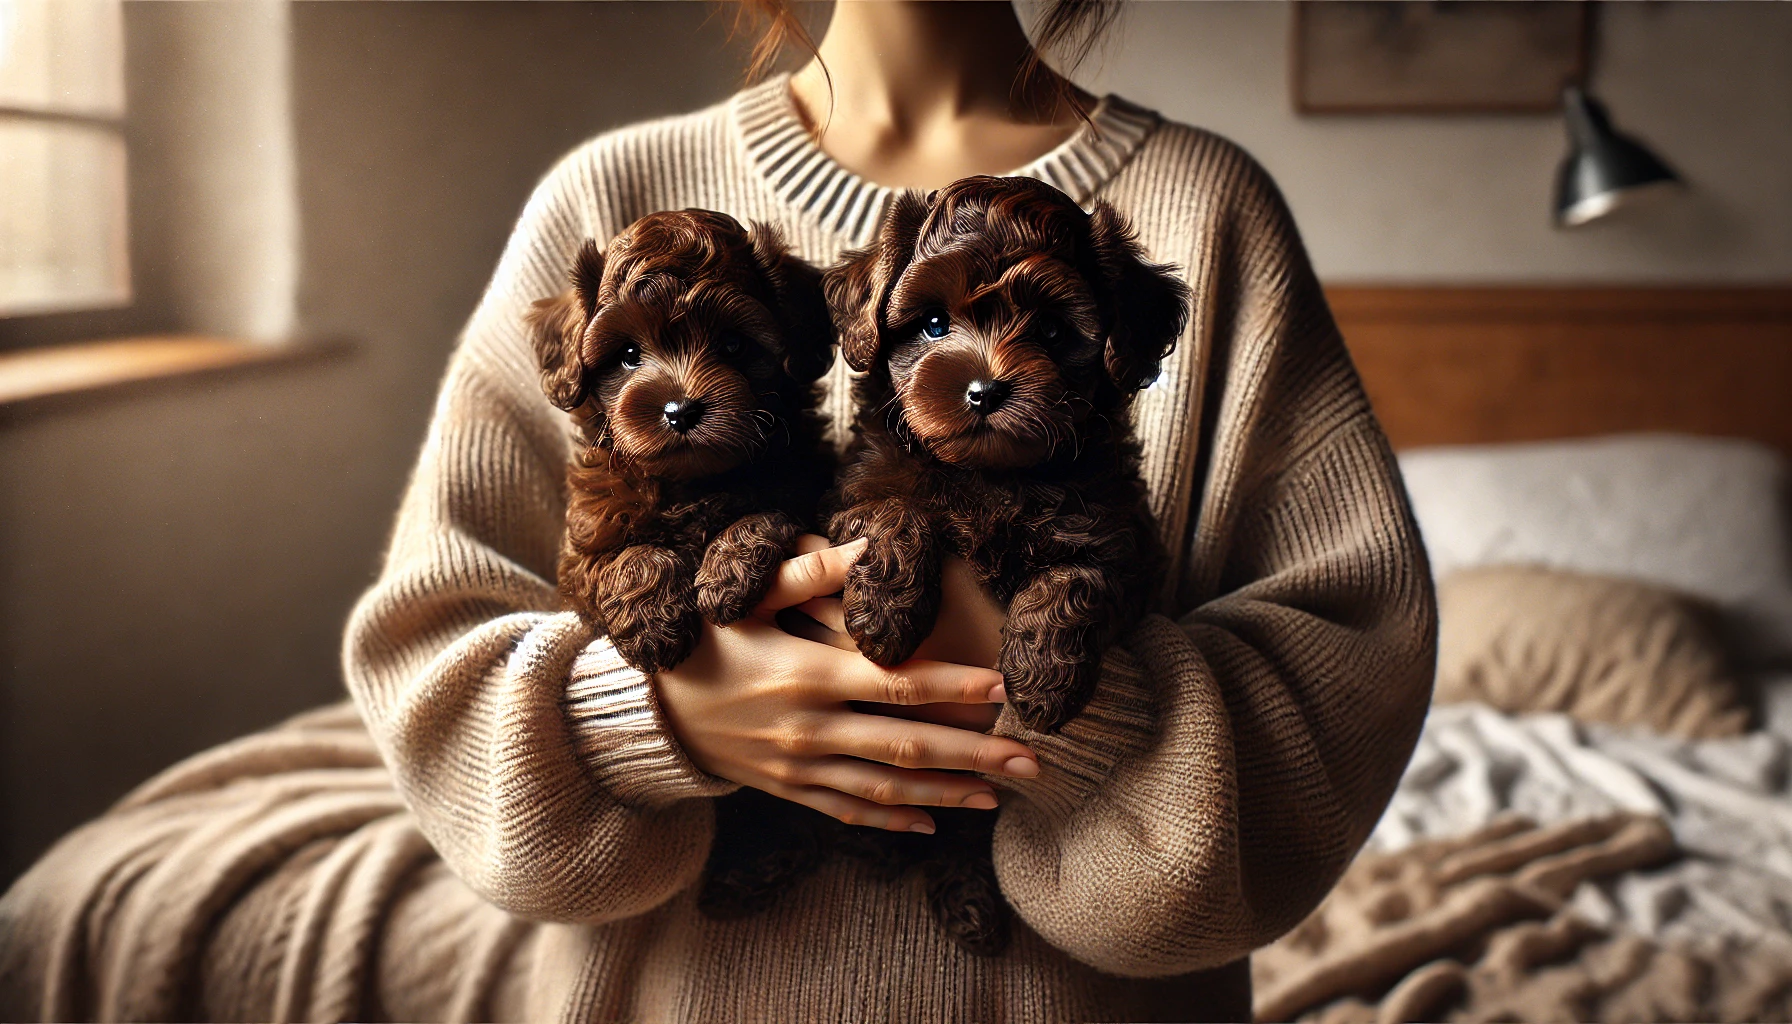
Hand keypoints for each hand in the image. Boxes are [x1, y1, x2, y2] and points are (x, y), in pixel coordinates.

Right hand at [656, 536, 1038, 832]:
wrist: (649, 710)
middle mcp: (808, 728)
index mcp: (806, 675)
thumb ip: (809, 573)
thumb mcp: (747, 598)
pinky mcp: (790, 789)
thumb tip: (869, 551)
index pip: (896, 684)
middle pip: (906, 744)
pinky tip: (936, 824)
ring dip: (947, 792)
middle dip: (974, 754)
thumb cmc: (705, 640)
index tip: (1007, 689)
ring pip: (887, 786)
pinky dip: (894, 819)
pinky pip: (849, 810)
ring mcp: (799, 767)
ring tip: (1000, 796)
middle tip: (1032, 764)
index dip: (954, 687)